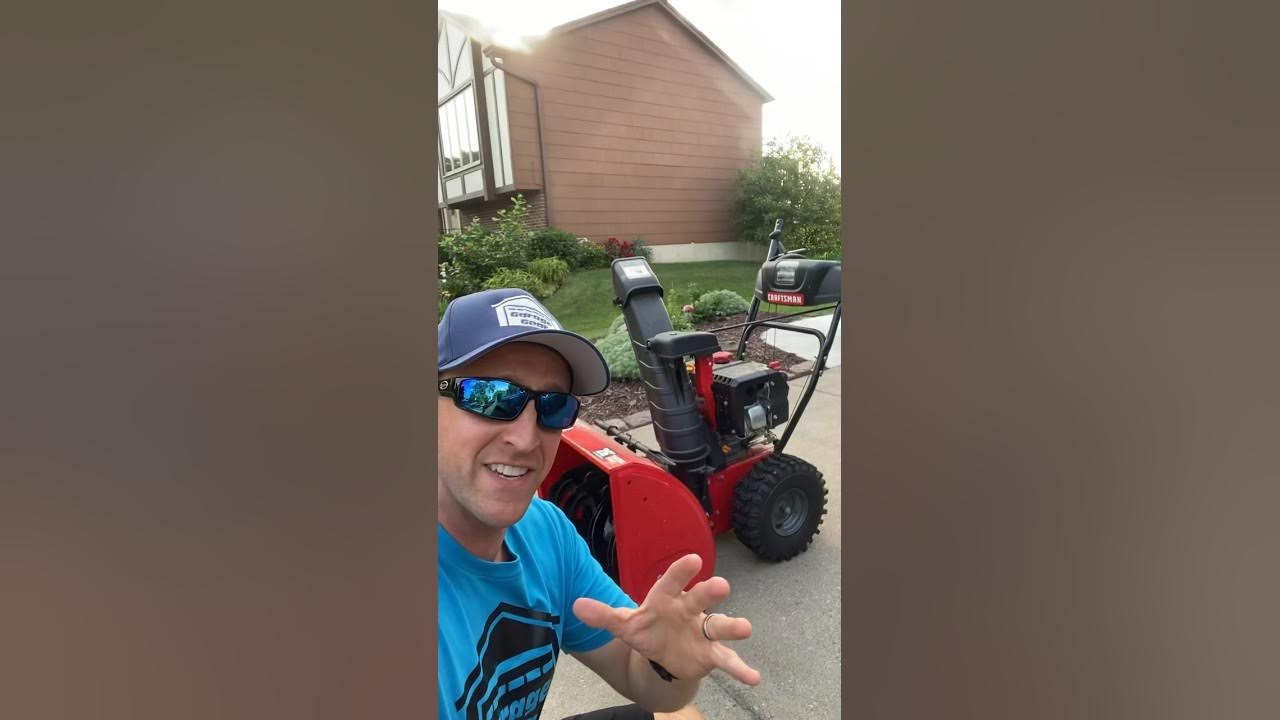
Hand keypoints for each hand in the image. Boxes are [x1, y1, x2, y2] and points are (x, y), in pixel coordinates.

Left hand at [572, 554, 761, 685]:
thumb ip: (603, 615)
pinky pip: (728, 661)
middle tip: (723, 586)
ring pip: (719, 627)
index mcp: (667, 599)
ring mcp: (703, 632)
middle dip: (710, 593)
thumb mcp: (624, 624)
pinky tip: (754, 679)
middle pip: (700, 599)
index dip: (682, 571)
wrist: (663, 652)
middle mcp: (689, 611)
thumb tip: (575, 606)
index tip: (694, 560)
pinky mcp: (712, 654)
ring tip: (746, 628)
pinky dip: (741, 669)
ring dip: (733, 626)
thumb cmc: (647, 629)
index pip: (673, 582)